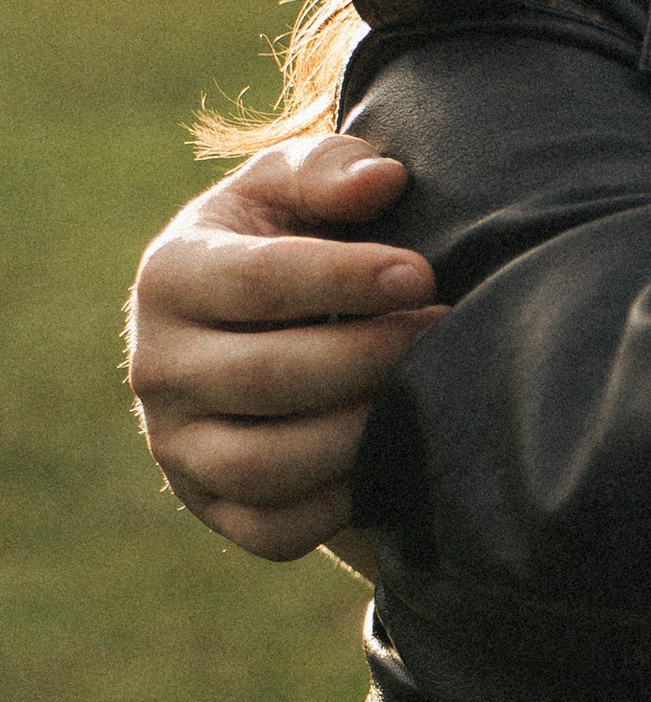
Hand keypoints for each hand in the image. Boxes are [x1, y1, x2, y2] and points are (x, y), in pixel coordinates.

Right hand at [126, 133, 437, 559]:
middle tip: (444, 329)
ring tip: (425, 391)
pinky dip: (337, 504)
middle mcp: (156, 366)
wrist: (264, 330)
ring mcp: (176, 445)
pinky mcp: (209, 506)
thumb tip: (382, 179)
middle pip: (268, 378)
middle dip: (371, 357)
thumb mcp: (294, 190)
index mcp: (172, 274)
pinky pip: (274, 530)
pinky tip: (389, 455)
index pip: (257, 284)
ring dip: (361, 433)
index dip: (346, 280)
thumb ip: (329, 171)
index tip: (422, 274)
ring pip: (266, 465)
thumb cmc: (289, 243)